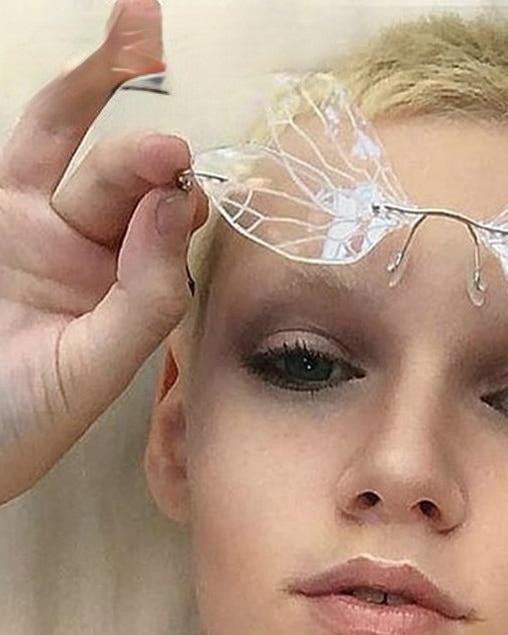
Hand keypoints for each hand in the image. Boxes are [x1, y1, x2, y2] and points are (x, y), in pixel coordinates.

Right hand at [0, 0, 207, 503]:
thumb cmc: (24, 419)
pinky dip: (49, 114)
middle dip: (142, 156)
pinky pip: (14, 155)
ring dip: (94, 85)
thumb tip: (175, 207)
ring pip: (62, 140)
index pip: (164, 231)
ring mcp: (27, 224)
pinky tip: (78, 74)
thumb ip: (143, 298)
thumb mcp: (93, 368)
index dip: (177, 205)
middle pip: (116, 179)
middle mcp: (83, 247)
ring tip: (139, 29)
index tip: (187, 191)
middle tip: (166, 148)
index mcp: (124, 288)